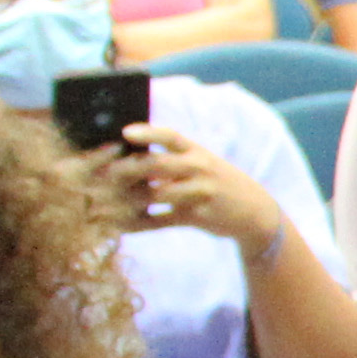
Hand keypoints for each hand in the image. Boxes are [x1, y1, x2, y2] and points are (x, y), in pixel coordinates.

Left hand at [102, 122, 283, 255]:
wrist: (255, 212)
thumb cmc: (217, 182)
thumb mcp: (202, 163)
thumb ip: (170, 158)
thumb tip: (126, 152)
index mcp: (197, 152)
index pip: (170, 136)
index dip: (148, 133)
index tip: (125, 132)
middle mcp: (199, 169)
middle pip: (158, 165)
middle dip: (127, 168)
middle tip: (102, 173)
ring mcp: (199, 194)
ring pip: (156, 194)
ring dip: (126, 199)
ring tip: (101, 202)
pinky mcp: (197, 217)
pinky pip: (162, 220)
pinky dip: (139, 224)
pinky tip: (119, 225)